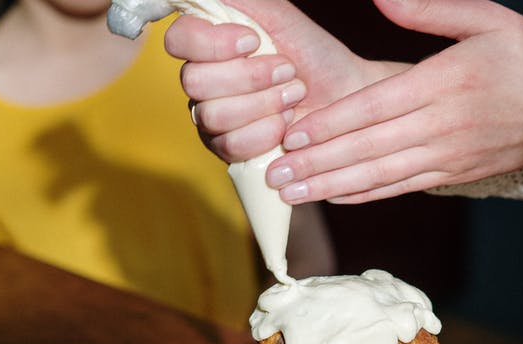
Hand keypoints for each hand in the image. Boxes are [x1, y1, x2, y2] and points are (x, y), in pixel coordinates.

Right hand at [164, 0, 398, 162]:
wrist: (344, 97)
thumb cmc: (313, 55)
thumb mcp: (279, 16)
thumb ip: (238, 1)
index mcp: (209, 44)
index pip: (178, 39)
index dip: (213, 43)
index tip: (253, 41)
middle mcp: (204, 80)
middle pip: (194, 81)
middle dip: (250, 77)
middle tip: (288, 72)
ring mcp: (212, 118)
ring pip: (213, 115)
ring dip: (263, 104)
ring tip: (293, 96)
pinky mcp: (228, 150)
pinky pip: (230, 144)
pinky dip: (265, 133)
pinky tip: (286, 124)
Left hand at [267, 0, 522, 203]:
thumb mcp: (489, 18)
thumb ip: (431, 10)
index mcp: (448, 82)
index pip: (377, 106)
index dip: (331, 124)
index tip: (291, 132)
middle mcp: (446, 125)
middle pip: (370, 148)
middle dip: (317, 163)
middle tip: (272, 174)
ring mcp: (450, 156)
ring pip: (381, 175)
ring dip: (331, 186)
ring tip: (289, 192)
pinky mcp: (455, 175)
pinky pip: (402, 187)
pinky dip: (364, 194)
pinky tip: (332, 197)